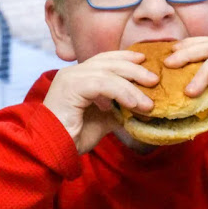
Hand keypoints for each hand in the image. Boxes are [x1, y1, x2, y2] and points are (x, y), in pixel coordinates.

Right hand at [43, 51, 157, 153]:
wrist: (52, 150)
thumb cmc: (74, 137)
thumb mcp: (103, 120)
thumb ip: (118, 109)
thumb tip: (142, 106)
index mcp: (78, 77)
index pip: (105, 60)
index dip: (125, 58)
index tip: (144, 61)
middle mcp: (73, 73)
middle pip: (109, 62)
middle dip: (135, 69)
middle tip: (154, 80)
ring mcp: (70, 77)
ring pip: (108, 72)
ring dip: (132, 87)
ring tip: (148, 103)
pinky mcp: (70, 87)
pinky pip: (102, 84)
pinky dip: (121, 93)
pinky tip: (133, 105)